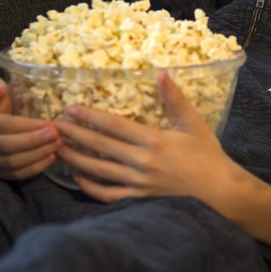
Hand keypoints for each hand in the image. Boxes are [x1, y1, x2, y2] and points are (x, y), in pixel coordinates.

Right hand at [0, 76, 61, 179]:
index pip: (4, 126)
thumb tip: (0, 88)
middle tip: (57, 136)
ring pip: (13, 162)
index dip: (28, 126)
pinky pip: (15, 175)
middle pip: (9, 146)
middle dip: (36, 141)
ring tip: (57, 146)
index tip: (50, 124)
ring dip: (38, 155)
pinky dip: (35, 168)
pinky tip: (50, 158)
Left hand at [55, 72, 240, 208]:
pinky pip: (108, 194)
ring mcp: (138, 183)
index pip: (114, 126)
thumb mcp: (193, 123)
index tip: (70, 108)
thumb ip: (175, 99)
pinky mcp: (139, 198)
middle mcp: (141, 162)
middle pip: (100, 147)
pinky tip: (78, 178)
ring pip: (98, 170)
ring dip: (75, 159)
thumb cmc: (208, 155)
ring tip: (56, 149)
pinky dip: (90, 187)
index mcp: (154, 140)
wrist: (218, 191)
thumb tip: (162, 73)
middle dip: (74, 135)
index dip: (90, 117)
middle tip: (52, 126)